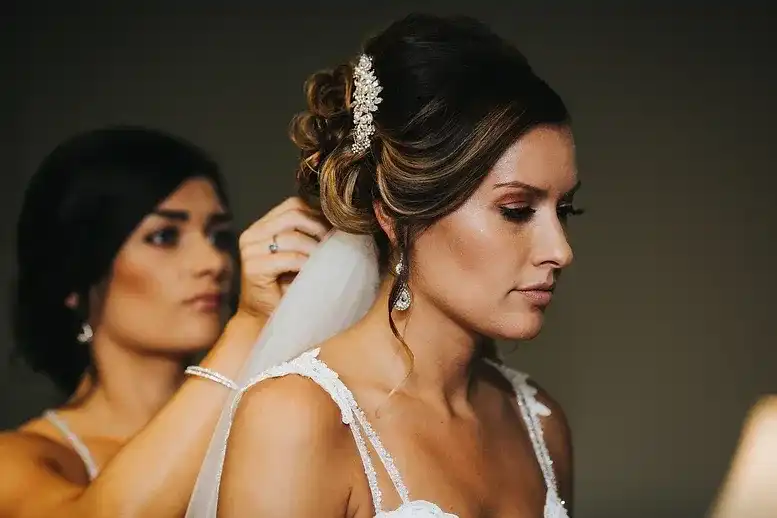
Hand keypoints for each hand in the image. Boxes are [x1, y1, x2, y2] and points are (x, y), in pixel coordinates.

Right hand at [237, 197, 329, 320]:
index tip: (332, 233)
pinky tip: (312, 272)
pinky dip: (305, 263)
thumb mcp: (297, 254)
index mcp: (261, 227)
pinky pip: (288, 258)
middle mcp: (251, 235)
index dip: (317, 215)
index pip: (293, 205)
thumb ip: (306, 235)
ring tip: (324, 262)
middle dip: (318, 229)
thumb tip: (338, 221)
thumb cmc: (286, 288)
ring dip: (314, 249)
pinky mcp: (253, 269)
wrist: (264, 319)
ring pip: (292, 236)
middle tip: (331, 246)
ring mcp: (249, 251)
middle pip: (293, 215)